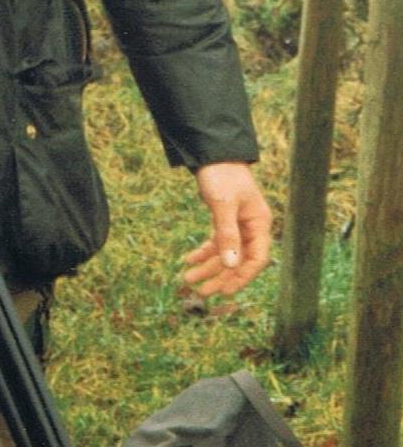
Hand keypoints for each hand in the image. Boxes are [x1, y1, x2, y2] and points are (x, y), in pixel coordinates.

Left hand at [184, 162, 272, 296]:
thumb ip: (227, 234)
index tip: (225, 291)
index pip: (257, 259)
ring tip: (188, 280)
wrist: (213, 154)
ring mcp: (238, 224)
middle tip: (201, 292)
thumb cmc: (222, 175)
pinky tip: (188, 260)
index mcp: (259, 223)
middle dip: (220, 277)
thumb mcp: (223, 204)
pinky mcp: (224, 220)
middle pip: (238, 260)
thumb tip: (230, 265)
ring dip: (208, 267)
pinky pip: (216, 243)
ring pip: (225, 254)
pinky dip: (203, 252)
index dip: (242, 277)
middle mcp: (251, 227)